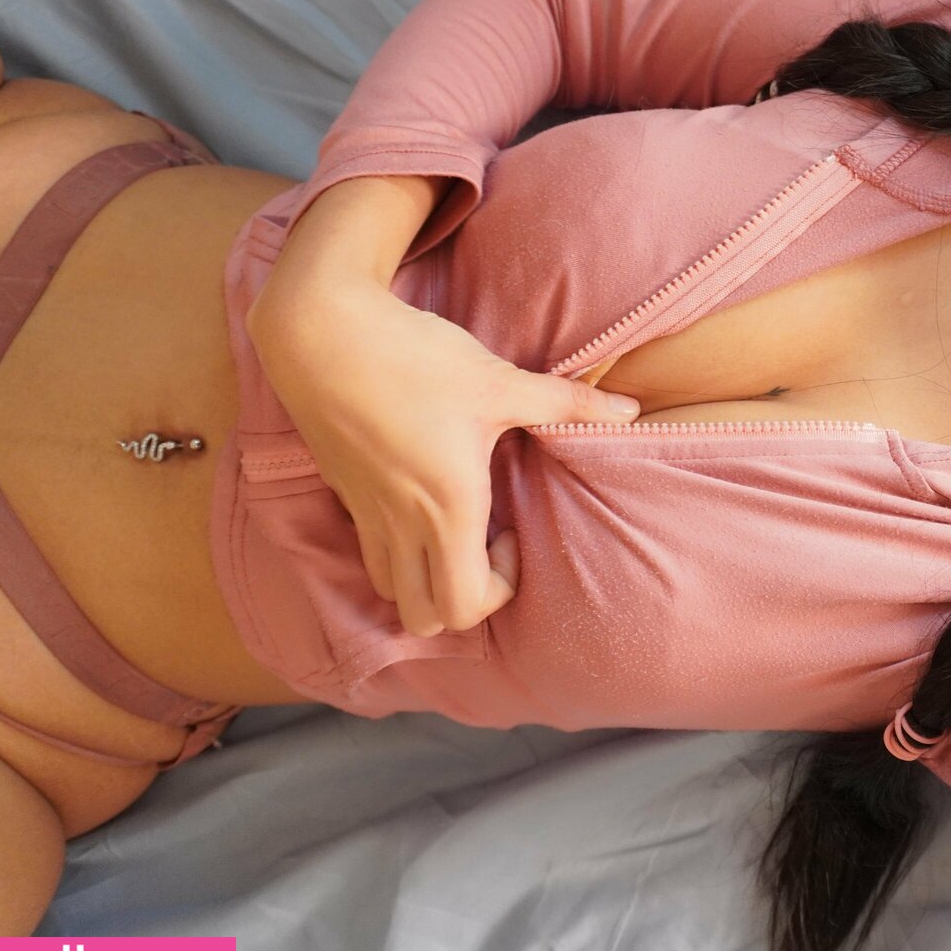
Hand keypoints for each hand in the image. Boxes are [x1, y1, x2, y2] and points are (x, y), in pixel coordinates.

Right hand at [246, 279, 639, 635]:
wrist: (320, 332)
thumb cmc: (415, 358)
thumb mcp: (500, 381)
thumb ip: (568, 403)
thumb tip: (629, 410)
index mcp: (446, 508)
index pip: (463, 606)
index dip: (500, 589)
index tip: (514, 535)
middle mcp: (401, 523)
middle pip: (426, 618)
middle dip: (463, 601)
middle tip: (488, 545)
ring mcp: (365, 513)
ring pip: (392, 592)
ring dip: (427, 580)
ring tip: (455, 529)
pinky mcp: (343, 493)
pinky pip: (369, 555)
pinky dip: (398, 555)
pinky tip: (420, 504)